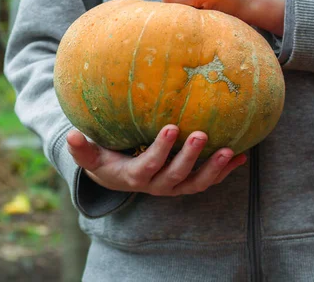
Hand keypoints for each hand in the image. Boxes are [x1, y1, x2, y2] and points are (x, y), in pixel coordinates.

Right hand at [67, 125, 245, 195]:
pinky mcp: (186, 184)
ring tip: (230, 151)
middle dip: (189, 157)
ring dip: (214, 169)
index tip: (169, 127)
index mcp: (134, 177)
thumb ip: (82, 149)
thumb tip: (70, 135)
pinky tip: (242, 155)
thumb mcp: (91, 157)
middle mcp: (157, 185)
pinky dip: (225, 171)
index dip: (160, 151)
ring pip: (196, 183)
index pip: (148, 166)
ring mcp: (174, 187)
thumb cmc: (105, 161)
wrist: (118, 178)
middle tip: (201, 134)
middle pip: (176, 176)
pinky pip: (208, 181)